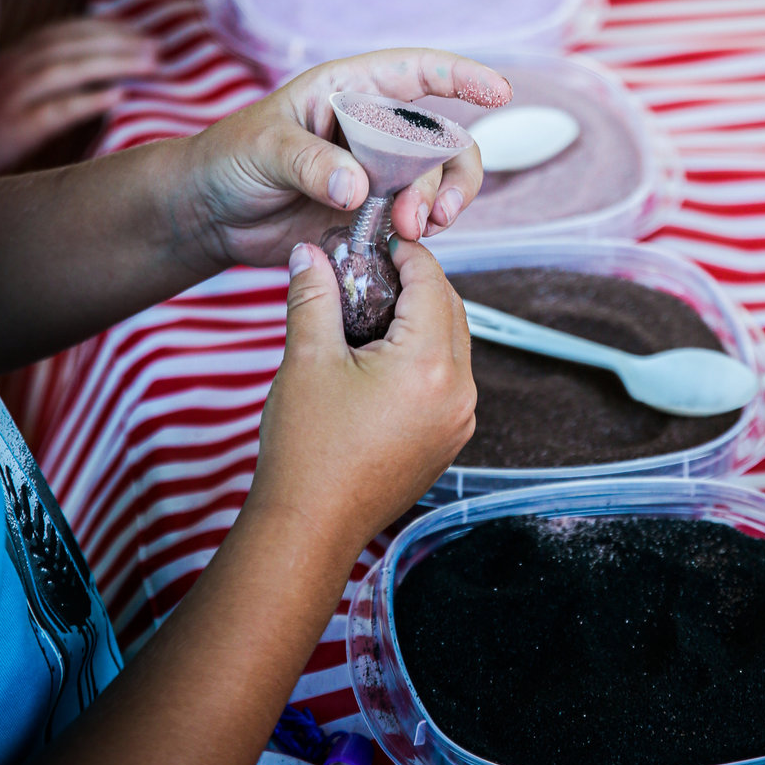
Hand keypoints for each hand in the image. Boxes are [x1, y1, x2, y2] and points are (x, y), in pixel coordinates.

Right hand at [0, 18, 155, 177]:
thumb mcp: (13, 96)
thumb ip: (48, 81)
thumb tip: (107, 79)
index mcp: (14, 59)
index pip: (63, 31)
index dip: (104, 27)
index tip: (140, 31)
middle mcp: (11, 70)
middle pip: (68, 44)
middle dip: (117, 41)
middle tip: (157, 48)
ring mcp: (10, 98)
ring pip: (64, 70)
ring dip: (112, 63)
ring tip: (149, 65)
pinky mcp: (11, 130)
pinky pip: (53, 112)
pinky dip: (86, 101)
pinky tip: (117, 99)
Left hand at [173, 49, 511, 275]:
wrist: (211, 215)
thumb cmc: (228, 159)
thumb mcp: (263, 149)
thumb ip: (310, 163)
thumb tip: (357, 187)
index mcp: (350, 90)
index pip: (415, 71)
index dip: (460, 75)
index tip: (498, 90)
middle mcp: (374, 127)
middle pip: (440, 136)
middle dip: (446, 174)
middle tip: (424, 215)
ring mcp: (378, 170)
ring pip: (436, 180)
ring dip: (438, 204)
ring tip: (414, 231)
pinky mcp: (374, 211)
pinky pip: (416, 216)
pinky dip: (421, 230)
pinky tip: (404, 245)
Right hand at [252, 237, 474, 560]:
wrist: (308, 526)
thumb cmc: (306, 449)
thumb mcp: (307, 359)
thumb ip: (314, 295)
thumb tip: (310, 252)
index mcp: (429, 365)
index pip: (432, 283)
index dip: (407, 253)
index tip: (380, 238)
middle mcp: (458, 392)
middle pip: (450, 311)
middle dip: (415, 284)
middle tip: (372, 269)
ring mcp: (458, 421)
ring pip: (452, 345)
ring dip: (420, 320)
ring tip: (372, 310)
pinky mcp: (448, 441)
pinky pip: (448, 380)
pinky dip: (423, 357)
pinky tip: (382, 355)